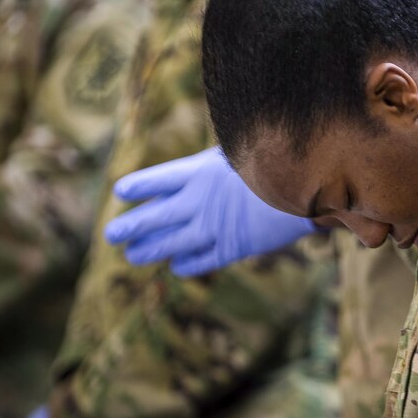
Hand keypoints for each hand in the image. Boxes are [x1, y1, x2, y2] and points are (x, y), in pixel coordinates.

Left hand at [103, 147, 316, 276]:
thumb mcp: (240, 151)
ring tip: (132, 256)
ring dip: (149, 250)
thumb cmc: (277, 161)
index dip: (138, 187)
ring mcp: (213, 227)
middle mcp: (199, 201)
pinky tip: (177, 266)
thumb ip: (215, 164)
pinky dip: (187, 264)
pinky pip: (201, 260)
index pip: (157, 180)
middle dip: (131, 226)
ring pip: (171, 243)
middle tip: (111, 235)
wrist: (307, 187)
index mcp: (198, 171)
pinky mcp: (232, 247)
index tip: (120, 193)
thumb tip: (200, 169)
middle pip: (155, 216)